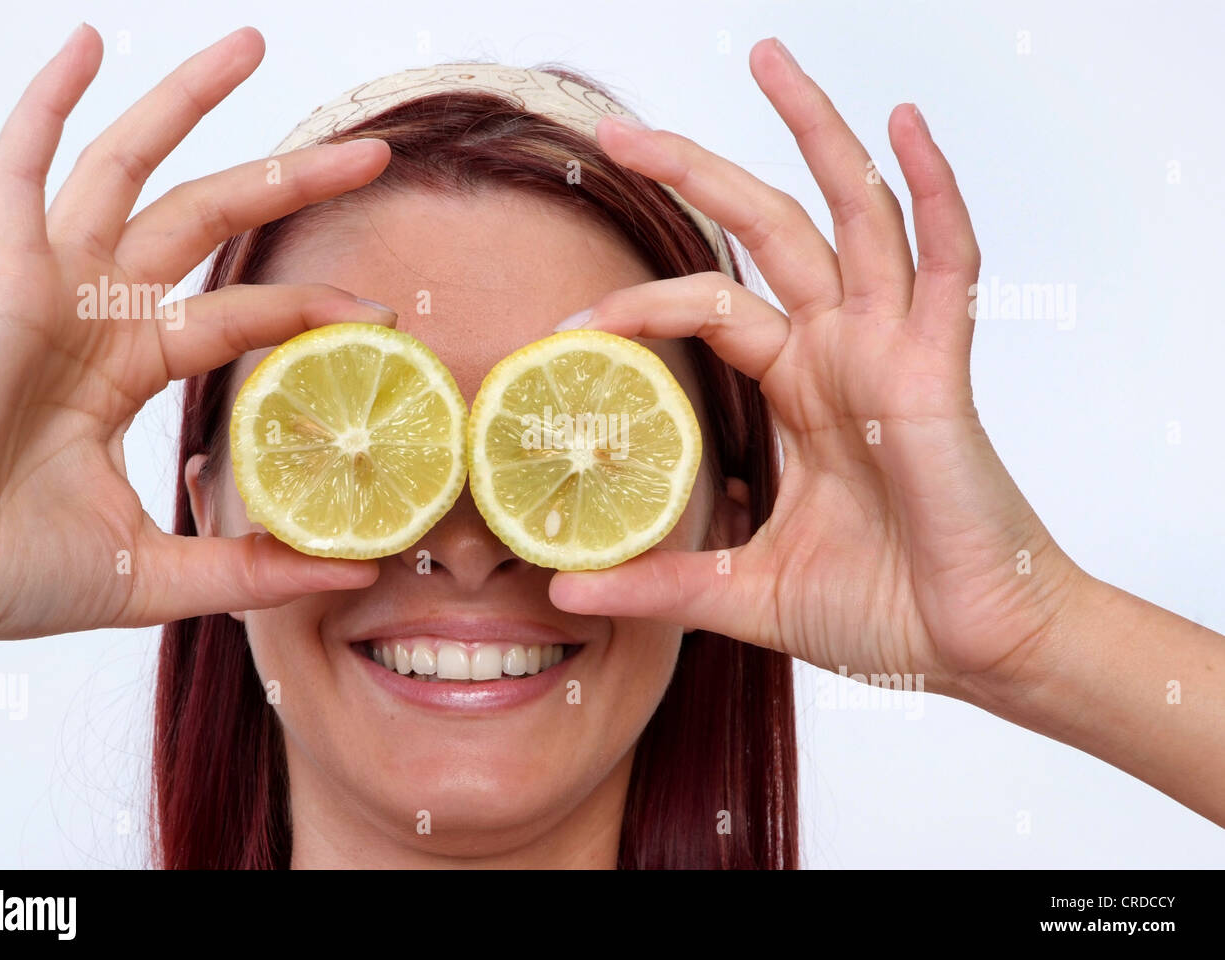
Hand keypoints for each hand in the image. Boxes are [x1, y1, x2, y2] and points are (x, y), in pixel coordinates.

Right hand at [0, 25, 391, 642]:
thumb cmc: (8, 574)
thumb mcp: (155, 572)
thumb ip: (250, 568)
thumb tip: (355, 571)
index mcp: (127, 367)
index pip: (242, 314)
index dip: (309, 304)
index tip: (381, 312)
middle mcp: (94, 314)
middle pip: (208, 218)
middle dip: (289, 178)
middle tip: (374, 147)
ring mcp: (46, 290)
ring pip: (126, 170)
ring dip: (185, 104)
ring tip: (253, 44)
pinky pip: (17, 175)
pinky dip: (47, 108)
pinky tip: (88, 47)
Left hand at [549, 38, 1087, 697]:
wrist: (971, 648)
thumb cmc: (881, 610)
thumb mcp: (745, 591)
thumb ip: (660, 580)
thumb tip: (561, 588)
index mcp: (799, 389)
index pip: (709, 307)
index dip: (639, 306)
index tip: (566, 325)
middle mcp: (842, 352)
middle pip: (766, 230)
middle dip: (696, 170)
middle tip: (619, 128)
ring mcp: (893, 349)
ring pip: (854, 213)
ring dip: (814, 134)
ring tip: (767, 60)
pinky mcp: (941, 368)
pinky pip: (946, 263)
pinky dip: (934, 191)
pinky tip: (905, 126)